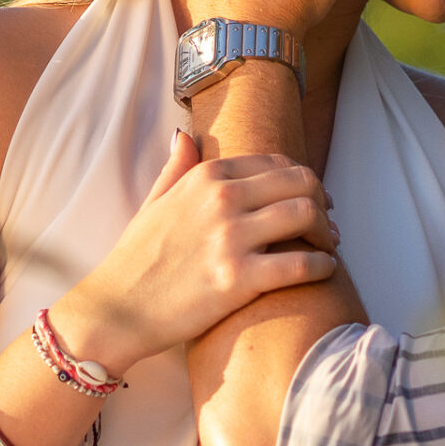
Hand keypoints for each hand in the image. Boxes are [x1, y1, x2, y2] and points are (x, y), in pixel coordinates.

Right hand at [49, 130, 338, 374]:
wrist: (117, 309)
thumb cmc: (137, 259)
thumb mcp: (154, 203)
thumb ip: (176, 167)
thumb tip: (185, 135)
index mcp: (206, 177)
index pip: (277, 163)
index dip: (302, 180)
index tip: (311, 199)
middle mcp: (221, 200)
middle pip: (301, 184)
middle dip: (322, 202)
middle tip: (327, 224)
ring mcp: (231, 238)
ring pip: (307, 216)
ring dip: (327, 232)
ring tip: (327, 247)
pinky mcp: (239, 279)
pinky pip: (302, 264)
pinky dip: (322, 266)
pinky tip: (323, 270)